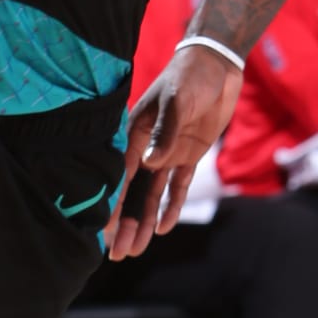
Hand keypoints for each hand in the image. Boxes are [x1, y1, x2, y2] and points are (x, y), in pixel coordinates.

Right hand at [105, 44, 242, 259]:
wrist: (216, 65)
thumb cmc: (189, 76)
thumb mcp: (177, 100)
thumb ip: (165, 131)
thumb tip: (152, 163)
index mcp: (135, 134)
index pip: (120, 175)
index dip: (111, 202)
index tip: (101, 229)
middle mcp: (147, 148)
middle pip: (133, 192)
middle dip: (125, 222)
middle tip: (118, 252)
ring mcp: (167, 152)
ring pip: (152, 194)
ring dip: (144, 220)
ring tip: (136, 249)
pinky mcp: (188, 155)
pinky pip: (177, 186)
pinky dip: (171, 206)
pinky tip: (163, 228)